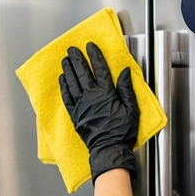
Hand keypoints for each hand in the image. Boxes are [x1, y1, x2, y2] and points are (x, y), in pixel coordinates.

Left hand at [60, 43, 139, 181]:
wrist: (109, 149)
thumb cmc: (122, 131)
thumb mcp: (132, 109)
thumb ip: (126, 89)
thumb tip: (125, 72)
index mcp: (106, 93)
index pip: (99, 69)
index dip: (95, 56)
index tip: (90, 46)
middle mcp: (91, 97)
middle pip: (82, 73)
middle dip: (77, 59)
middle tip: (72, 49)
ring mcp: (81, 105)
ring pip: (72, 83)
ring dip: (68, 70)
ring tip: (65, 60)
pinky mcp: (75, 115)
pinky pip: (67, 97)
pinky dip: (64, 86)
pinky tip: (62, 79)